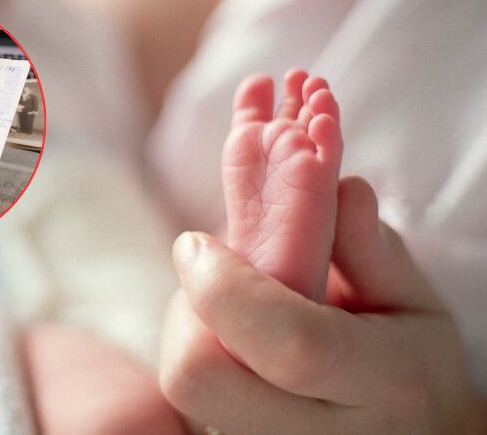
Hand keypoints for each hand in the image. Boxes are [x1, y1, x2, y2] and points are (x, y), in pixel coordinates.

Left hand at [160, 177, 486, 433]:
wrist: (403, 431)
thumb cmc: (408, 358)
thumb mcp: (412, 295)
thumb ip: (370, 246)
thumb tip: (336, 186)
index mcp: (384, 383)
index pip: (291, 345)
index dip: (226, 285)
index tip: (195, 241)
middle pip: (202, 377)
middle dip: (193, 309)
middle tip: (214, 271)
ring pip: (185, 386)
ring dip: (190, 327)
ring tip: (235, 304)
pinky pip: (188, 400)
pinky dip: (195, 352)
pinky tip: (230, 337)